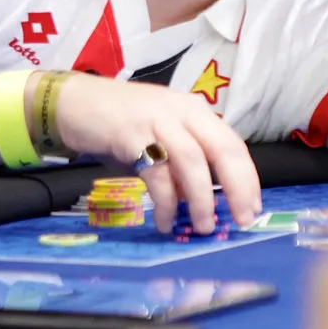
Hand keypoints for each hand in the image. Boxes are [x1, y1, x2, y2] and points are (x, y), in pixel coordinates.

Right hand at [54, 75, 261, 233]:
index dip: (247, 178)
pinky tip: (164, 221)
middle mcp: (181, 111)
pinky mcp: (130, 134)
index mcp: (194, 110)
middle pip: (222, 149)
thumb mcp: (161, 135)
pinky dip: (165, 202)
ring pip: (192, 162)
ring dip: (202, 199)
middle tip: (242, 220)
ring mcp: (156, 119)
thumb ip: (183, 163)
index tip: (252, 208)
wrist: (74, 102)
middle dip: (237, 188)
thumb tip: (203, 201)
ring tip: (204, 226)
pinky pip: (156, 174)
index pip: (233, 144)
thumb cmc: (120, 123)